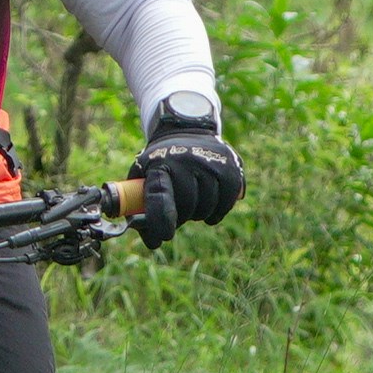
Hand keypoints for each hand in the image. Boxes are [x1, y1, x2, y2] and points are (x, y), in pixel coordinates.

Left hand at [129, 112, 243, 246]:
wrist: (185, 130)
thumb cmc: (161, 164)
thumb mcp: (143, 176)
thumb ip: (141, 209)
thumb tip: (153, 242)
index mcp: (159, 165)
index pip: (159, 196)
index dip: (161, 220)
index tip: (164, 236)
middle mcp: (186, 161)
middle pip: (188, 205)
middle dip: (182, 216)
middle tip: (179, 212)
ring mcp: (210, 161)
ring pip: (208, 206)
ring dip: (200, 213)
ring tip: (194, 204)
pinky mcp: (231, 165)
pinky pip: (228, 201)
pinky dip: (219, 210)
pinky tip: (211, 206)